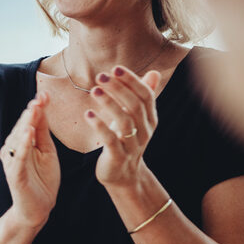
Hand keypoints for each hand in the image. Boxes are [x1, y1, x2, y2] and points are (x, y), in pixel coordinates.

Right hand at [0, 91, 59, 226]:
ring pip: (18, 138)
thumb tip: (42, 107)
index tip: (45, 94)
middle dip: (32, 111)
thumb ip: (43, 132)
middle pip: (22, 126)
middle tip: (40, 97)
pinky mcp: (15, 175)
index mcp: (23, 142)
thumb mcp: (48, 151)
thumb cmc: (43, 179)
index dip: (36, 107)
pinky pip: (18, 158)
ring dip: (27, 123)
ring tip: (34, 109)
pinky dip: (22, 145)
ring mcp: (13, 161)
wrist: (39, 208)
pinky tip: (29, 133)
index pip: (29, 121)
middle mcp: (14, 149)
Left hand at [84, 65, 160, 188]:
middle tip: (101, 76)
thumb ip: (144, 96)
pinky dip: (99, 126)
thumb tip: (155, 72)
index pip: (146, 96)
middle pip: (135, 106)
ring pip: (124, 122)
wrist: (123, 175)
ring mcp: (132, 146)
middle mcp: (145, 132)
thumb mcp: (136, 118)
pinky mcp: (118, 157)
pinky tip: (88, 114)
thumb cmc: (126, 140)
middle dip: (119, 89)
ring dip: (109, 104)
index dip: (132, 81)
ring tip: (94, 90)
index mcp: (150, 119)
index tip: (115, 68)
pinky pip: (110, 140)